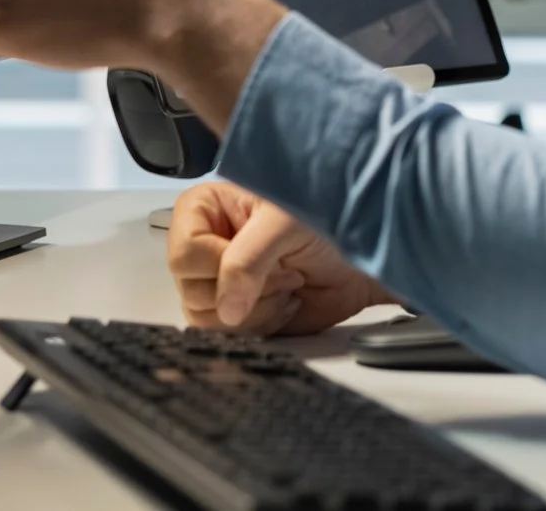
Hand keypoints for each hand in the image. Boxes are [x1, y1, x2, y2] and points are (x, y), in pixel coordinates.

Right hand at [166, 181, 392, 334]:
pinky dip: (262, 327)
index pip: (184, 253)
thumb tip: (226, 309)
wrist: (361, 255)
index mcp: (204, 209)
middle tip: (284, 270)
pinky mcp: (238, 313)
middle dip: (245, 289)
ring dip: (255, 310)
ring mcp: (220, 282)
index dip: (220, 265)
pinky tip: (287, 304)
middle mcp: (205, 245)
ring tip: (287, 285)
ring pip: (205, 319)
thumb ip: (248, 259)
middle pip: (190, 291)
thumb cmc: (326, 217)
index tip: (262, 260)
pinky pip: (229, 336)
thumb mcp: (285, 223)